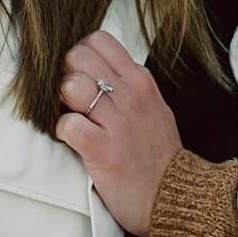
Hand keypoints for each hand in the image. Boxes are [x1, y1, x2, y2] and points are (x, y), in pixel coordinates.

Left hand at [54, 30, 180, 234]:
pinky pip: (67, 124)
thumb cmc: (158, 155)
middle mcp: (131, 95)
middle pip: (78, 56)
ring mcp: (118, 121)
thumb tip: (94, 70)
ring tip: (73, 117)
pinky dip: (63, 132)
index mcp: (141, 81)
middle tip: (72, 98)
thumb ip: (128, 85)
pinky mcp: (103, 149)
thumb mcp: (153, 107)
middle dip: (66, 74)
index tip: (82, 74)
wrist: (176, 196)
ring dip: (61, 101)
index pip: (99, 40)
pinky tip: (75, 141)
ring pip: (71, 85)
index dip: (81, 54)